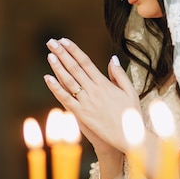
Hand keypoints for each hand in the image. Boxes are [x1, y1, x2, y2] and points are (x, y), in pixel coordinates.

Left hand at [43, 37, 141, 153]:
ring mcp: (87, 102)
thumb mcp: (130, 91)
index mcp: (105, 84)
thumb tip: (112, 59)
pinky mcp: (82, 115)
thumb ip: (119, 75)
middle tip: (51, 42)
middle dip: (62, 54)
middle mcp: (94, 90)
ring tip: (49, 55)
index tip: (64, 41)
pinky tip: (48, 79)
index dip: (74, 50)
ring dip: (58, 67)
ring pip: (69, 81)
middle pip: (75, 68)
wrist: (129, 137)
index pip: (86, 62)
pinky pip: (66, 99)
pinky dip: (56, 89)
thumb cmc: (131, 115)